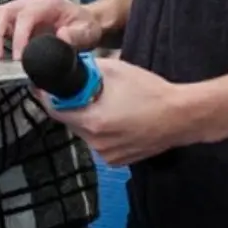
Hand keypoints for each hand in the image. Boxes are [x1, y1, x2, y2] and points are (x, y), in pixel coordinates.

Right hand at [0, 0, 101, 59]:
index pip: (26, 16)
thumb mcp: (87, 30)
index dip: (20, 36)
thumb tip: (61, 37)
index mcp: (45, 4)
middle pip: (2, 14)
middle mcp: (26, 4)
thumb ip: (76, 35)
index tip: (19, 58)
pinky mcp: (10, 23)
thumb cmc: (83, 25)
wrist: (83, 21)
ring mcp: (15, 12)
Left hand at [40, 58, 206, 166]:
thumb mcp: (115, 71)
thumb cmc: (151, 92)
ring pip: (84, 132)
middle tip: (82, 91)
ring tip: (106, 104)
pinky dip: (101, 130)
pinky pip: (99, 142)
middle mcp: (97, 143)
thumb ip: (87, 69)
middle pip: (69, 122)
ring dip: (87, 118)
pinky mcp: (119, 160)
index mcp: (93, 122)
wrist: (182, 116)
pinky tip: (117, 118)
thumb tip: (71, 66)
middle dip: (71, 105)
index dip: (47, 96)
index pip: (55, 111)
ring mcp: (108, 155)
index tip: (45, 86)